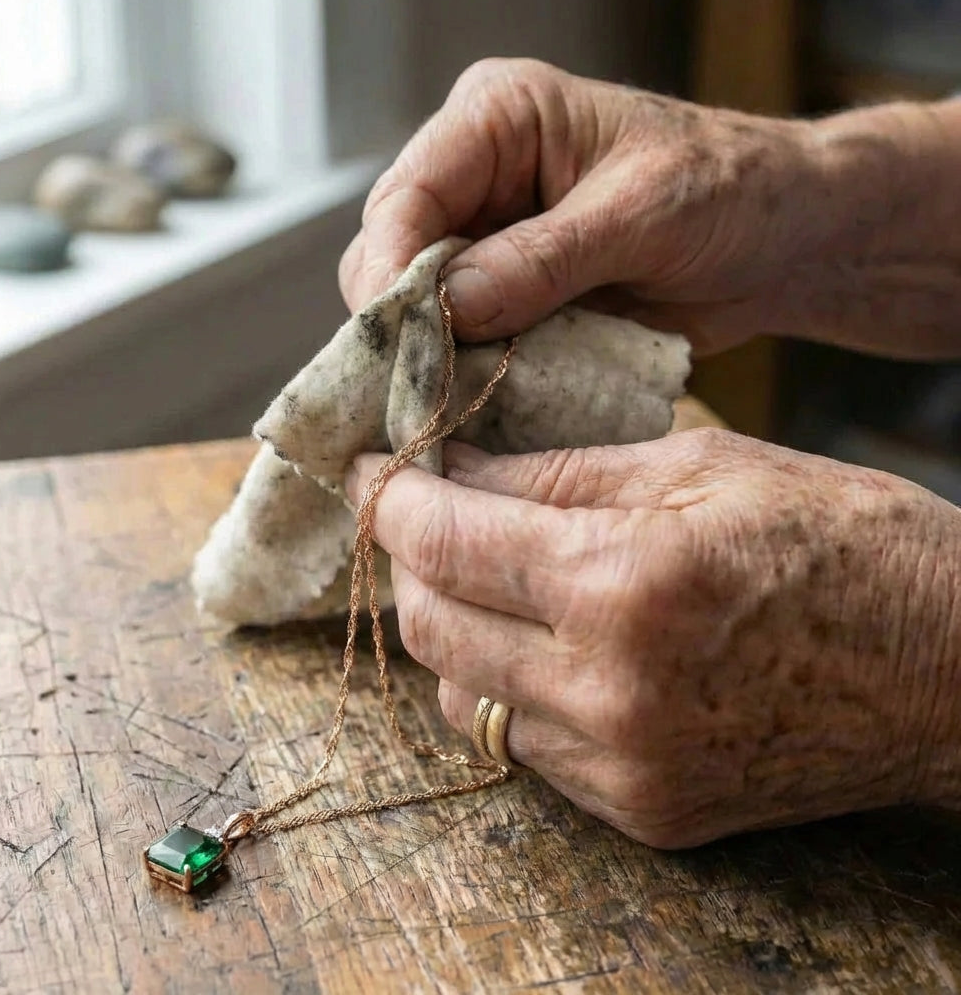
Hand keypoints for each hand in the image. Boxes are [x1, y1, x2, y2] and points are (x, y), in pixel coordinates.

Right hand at [340, 59, 960, 357]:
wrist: (778, 242)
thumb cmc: (727, 191)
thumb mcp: (641, 214)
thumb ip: (545, 258)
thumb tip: (450, 306)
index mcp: (499, 120)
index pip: (408, 193)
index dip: (390, 267)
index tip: (392, 337)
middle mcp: (478, 179)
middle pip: (393, 255)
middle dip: (402, 323)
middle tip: (418, 388)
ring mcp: (489, 244)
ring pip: (418, 308)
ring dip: (433, 357)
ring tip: (449, 402)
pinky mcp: (509, 298)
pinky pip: (463, 343)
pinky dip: (469, 376)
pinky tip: (478, 403)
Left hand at [346, 431, 960, 847]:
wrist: (950, 670)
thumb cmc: (843, 541)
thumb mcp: (700, 467)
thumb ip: (558, 474)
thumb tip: (453, 469)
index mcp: (625, 583)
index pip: (445, 541)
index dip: (392, 497)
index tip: (375, 468)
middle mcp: (609, 690)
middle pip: (432, 628)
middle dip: (407, 560)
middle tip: (422, 512)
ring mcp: (623, 766)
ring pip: (464, 697)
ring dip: (450, 628)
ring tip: (481, 573)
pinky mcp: (643, 811)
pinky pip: (523, 747)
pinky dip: (506, 686)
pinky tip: (537, 641)